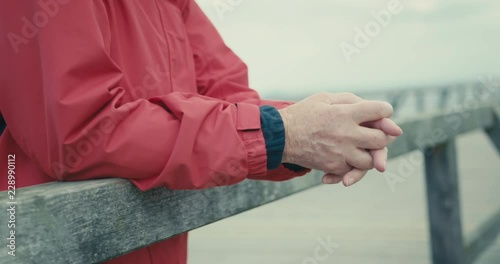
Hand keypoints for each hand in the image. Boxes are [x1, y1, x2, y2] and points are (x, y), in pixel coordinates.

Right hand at [279, 93, 398, 176]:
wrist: (280, 136)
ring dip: (369, 155)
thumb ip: (353, 101)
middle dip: (382, 136)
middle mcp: (346, 134)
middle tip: (372, 133)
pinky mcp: (333, 166)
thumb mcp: (326, 98)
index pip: (381, 111)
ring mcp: (340, 153)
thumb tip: (380, 112)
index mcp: (345, 113)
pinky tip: (344, 159)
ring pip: (370, 161)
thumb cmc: (304, 114)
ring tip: (359, 148)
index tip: (380, 113)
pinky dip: (351, 167)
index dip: (385, 111)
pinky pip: (352, 171)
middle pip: (381, 139)